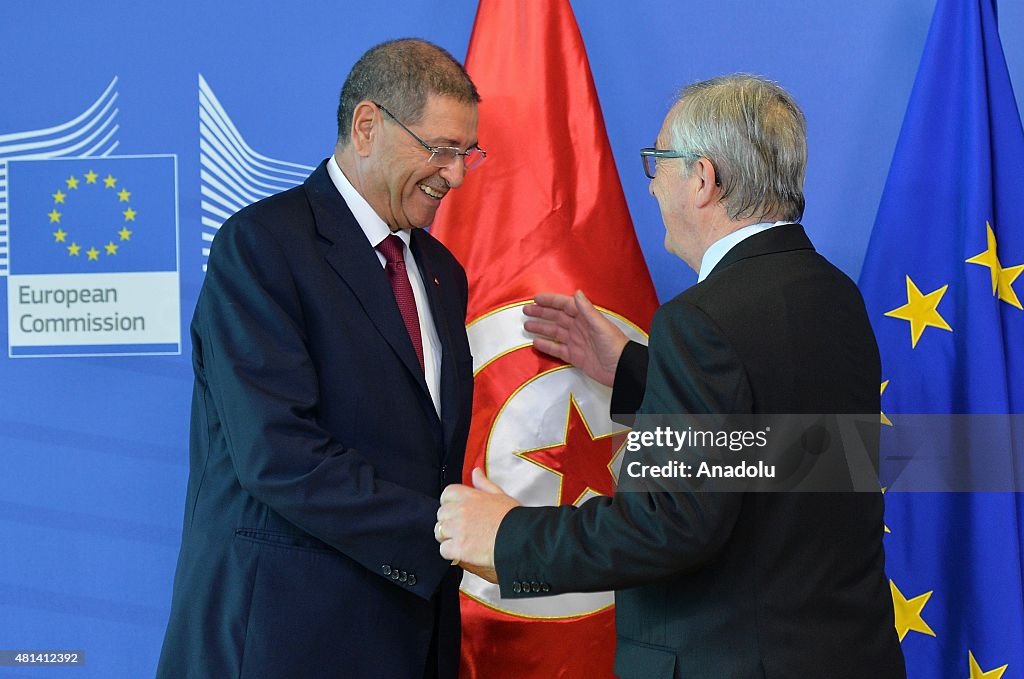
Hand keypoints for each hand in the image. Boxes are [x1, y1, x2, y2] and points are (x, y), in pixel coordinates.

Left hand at [436, 468, 518, 583]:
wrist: (520, 539)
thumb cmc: (513, 519)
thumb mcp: (500, 495)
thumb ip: (484, 483)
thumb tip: (476, 472)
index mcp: (469, 496)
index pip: (446, 494)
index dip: (451, 503)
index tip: (458, 511)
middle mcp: (459, 511)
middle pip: (441, 514)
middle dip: (449, 521)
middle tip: (463, 529)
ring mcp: (457, 529)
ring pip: (439, 532)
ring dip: (448, 537)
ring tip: (464, 541)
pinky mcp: (458, 548)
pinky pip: (443, 550)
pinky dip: (451, 553)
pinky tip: (464, 552)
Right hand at [523, 290, 628, 386]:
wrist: (621, 370)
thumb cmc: (614, 346)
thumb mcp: (600, 326)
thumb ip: (587, 311)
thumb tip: (577, 292)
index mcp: (585, 318)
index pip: (565, 305)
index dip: (551, 301)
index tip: (536, 299)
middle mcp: (579, 328)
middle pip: (557, 317)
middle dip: (541, 313)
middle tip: (526, 310)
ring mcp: (576, 342)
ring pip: (555, 332)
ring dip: (541, 328)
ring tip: (527, 325)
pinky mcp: (574, 357)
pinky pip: (557, 349)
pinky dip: (546, 346)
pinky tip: (536, 343)